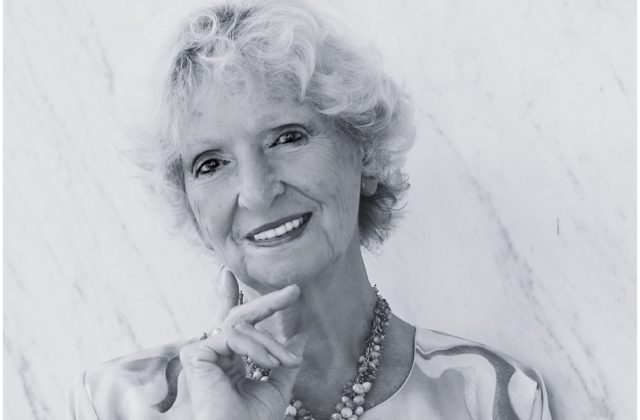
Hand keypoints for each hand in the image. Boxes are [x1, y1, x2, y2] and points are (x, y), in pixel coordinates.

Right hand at [179, 269, 305, 419]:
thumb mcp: (277, 388)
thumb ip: (285, 362)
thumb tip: (300, 338)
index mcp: (228, 360)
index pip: (231, 326)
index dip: (228, 298)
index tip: (228, 275)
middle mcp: (213, 353)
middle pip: (239, 318)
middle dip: (268, 302)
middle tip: (294, 291)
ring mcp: (203, 353)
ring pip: (243, 327)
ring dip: (271, 344)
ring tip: (287, 362)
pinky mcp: (196, 354)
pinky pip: (234, 336)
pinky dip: (257, 347)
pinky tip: (270, 363)